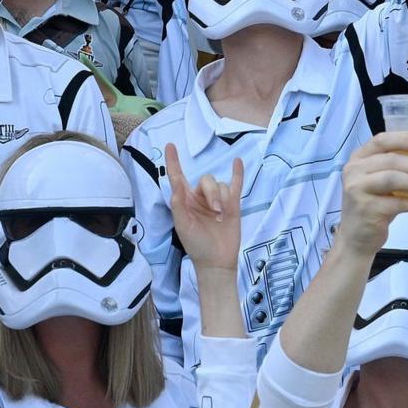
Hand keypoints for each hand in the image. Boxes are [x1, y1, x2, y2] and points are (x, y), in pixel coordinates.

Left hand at [163, 148, 243, 275]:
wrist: (217, 261)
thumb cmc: (196, 245)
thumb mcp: (182, 226)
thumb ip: (178, 205)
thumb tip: (176, 185)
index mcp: (185, 201)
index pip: (178, 177)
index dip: (173, 162)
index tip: (170, 146)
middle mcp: (200, 197)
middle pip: (206, 180)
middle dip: (212, 194)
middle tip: (215, 213)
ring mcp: (217, 200)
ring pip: (220, 185)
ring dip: (221, 198)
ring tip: (221, 217)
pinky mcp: (232, 204)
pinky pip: (235, 184)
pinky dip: (237, 173)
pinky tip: (237, 162)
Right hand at [337, 133, 407, 252]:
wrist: (355, 238)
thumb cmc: (371, 205)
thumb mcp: (377, 182)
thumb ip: (393, 169)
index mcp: (357, 160)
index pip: (380, 141)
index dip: (402, 139)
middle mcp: (354, 172)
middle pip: (391, 160)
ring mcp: (358, 190)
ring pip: (392, 178)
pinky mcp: (367, 209)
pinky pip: (397, 202)